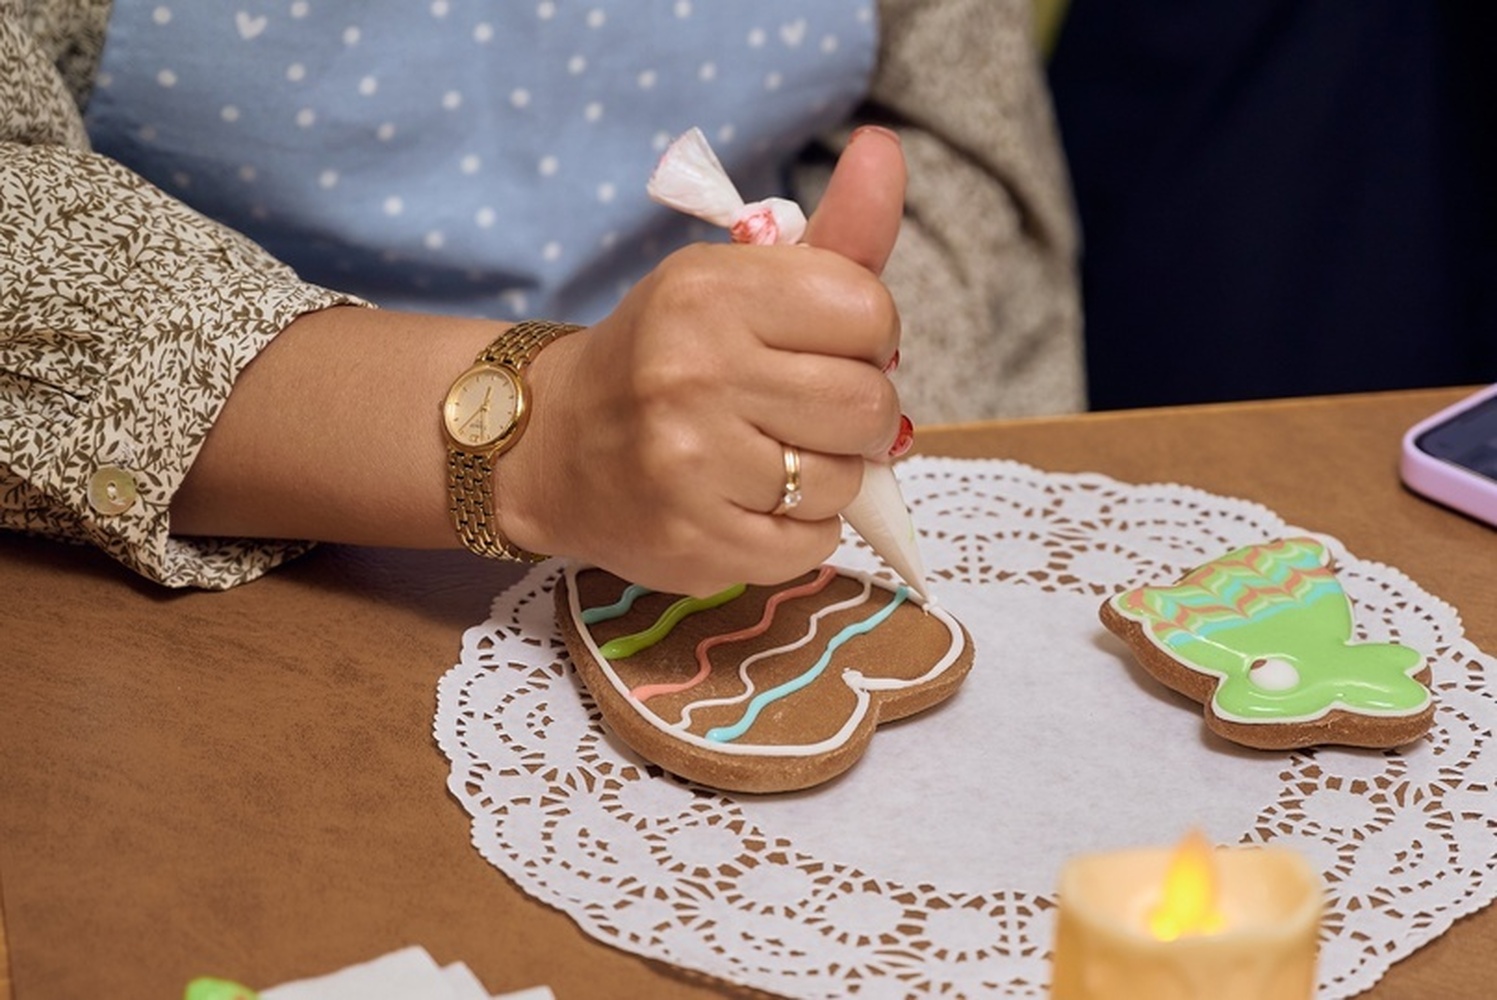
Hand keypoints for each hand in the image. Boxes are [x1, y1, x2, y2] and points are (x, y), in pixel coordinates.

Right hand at [503, 128, 908, 594]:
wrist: (552, 447)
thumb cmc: (665, 356)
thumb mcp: (737, 280)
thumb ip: (830, 235)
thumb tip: (886, 147)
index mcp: (708, 291)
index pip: (868, 311)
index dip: (866, 335)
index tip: (826, 345)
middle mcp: (693, 374)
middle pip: (869, 405)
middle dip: (859, 414)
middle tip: (808, 410)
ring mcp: (690, 466)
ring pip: (844, 482)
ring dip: (825, 476)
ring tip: (767, 457)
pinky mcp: (695, 543)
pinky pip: (811, 544)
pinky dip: (797, 530)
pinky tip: (748, 503)